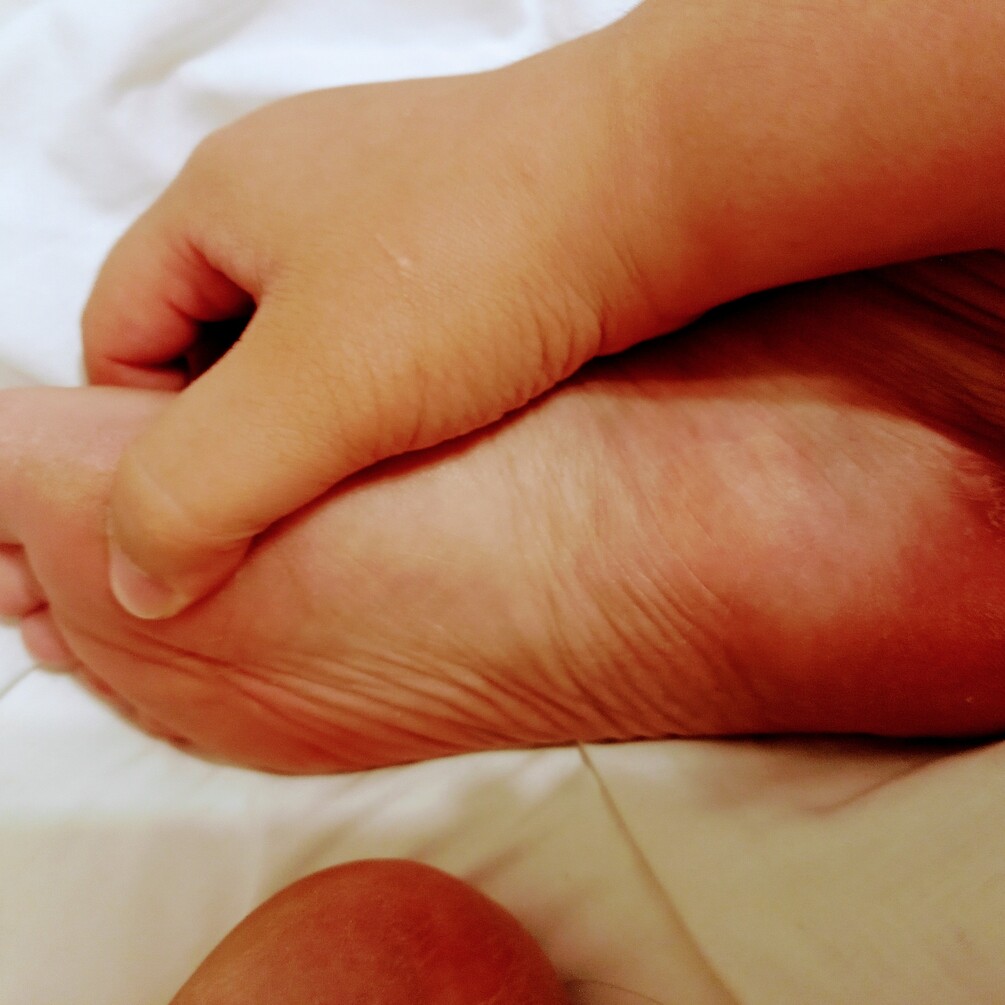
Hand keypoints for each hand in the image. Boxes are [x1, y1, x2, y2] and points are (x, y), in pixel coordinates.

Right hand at [83, 25, 683, 618]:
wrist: (661, 185)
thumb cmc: (486, 262)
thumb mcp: (314, 392)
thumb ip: (199, 489)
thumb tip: (136, 578)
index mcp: (217, 199)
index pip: (115, 340)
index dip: (143, 444)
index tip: (211, 521)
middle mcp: (288, 191)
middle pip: (207, 347)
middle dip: (237, 439)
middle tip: (293, 514)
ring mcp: (375, 211)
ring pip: (301, 350)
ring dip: (317, 424)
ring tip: (367, 482)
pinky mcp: (450, 241)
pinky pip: (376, 337)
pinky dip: (381, 395)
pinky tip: (428, 434)